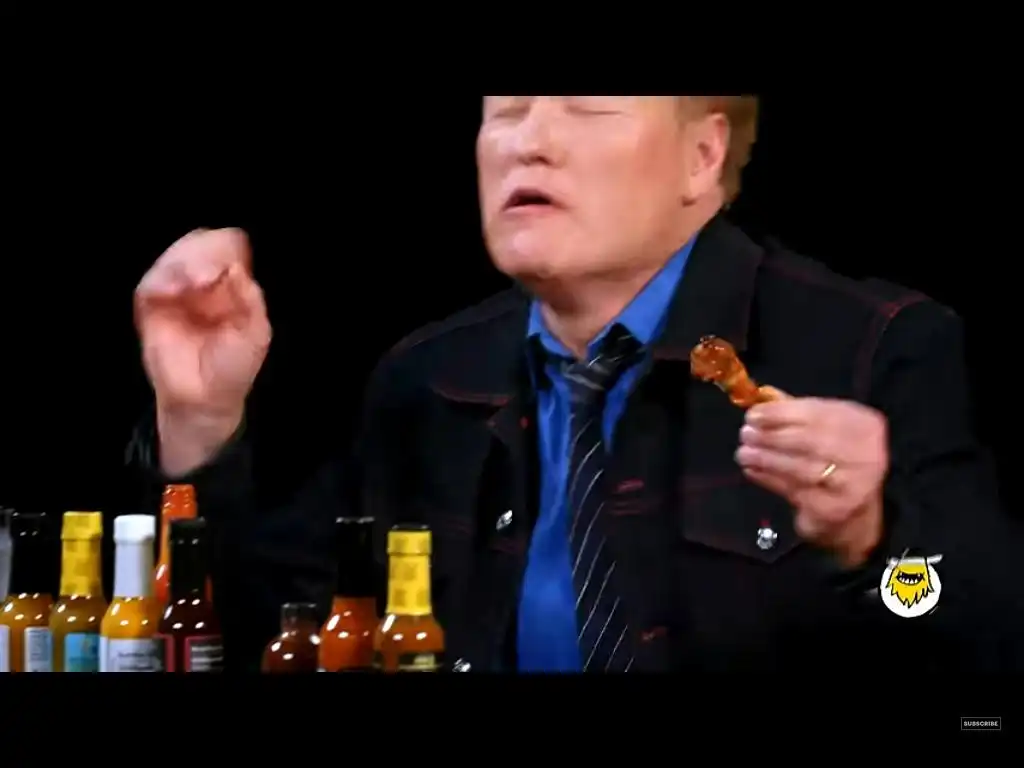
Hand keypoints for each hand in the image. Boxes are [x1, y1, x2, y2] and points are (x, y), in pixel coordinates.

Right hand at [135, 228, 270, 472]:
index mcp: (232, 283)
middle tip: (204, 277)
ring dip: (180, 264)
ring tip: (189, 285)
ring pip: (173, 257)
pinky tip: (169, 291)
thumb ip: (250, 301)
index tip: (227, 270)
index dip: (226, 249)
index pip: (228, 246)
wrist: (205, 398)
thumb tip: (236, 269)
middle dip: (202, 253)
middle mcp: (203, 282)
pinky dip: (159, 281)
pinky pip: (149, 283)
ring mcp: (177, 293)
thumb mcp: (255, 334)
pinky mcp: (152, 308)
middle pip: (199, 242)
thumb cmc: (233, 367)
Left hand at [735, 395, 887, 566]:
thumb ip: (796, 413)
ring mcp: (853, 485)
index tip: (752, 415)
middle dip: (771, 436)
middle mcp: (867, 455)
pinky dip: (769, 479)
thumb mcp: (823, 431)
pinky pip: (794, 490)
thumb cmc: (835, 462)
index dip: (780, 413)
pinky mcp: (835, 509)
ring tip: (743, 453)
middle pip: (809, 441)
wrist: (854, 513)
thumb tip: (761, 397)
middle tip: (744, 435)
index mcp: (865, 425)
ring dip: (766, 458)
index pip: (818, 413)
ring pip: (800, 468)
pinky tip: (752, 471)